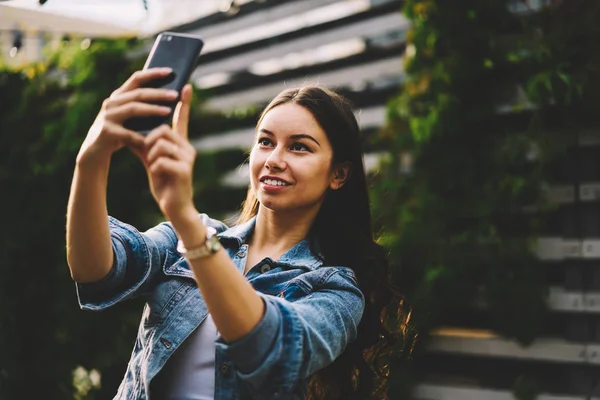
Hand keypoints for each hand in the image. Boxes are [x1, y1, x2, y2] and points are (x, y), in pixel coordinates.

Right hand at [76, 68, 178, 166]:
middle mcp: (112, 103)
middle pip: (138, 93)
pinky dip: (142, 136)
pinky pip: (128, 133)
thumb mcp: (129, 118)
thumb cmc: (119, 133)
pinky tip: (154, 139)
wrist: (95, 151)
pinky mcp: (106, 131)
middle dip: (158, 93)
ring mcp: (108, 116)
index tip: (170, 71)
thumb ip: (141, 107)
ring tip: (168, 111)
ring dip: (152, 109)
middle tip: (175, 94)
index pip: (136, 78)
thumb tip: (167, 97)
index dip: (153, 73)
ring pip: (133, 109)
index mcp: (118, 96)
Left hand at [143, 84, 196, 220]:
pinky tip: (159, 176)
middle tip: (151, 158)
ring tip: (156, 168)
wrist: (174, 205)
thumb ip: (144, 143)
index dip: (183, 103)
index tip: (186, 86)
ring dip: (151, 156)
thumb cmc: (164, 182)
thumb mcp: (151, 159)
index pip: (182, 119)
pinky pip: (160, 159)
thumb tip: (130, 129)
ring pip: (159, 143)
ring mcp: (187, 158)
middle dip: (149, 142)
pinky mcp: (184, 170)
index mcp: (180, 143)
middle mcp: (187, 147)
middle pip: (161, 129)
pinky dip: (154, 167)